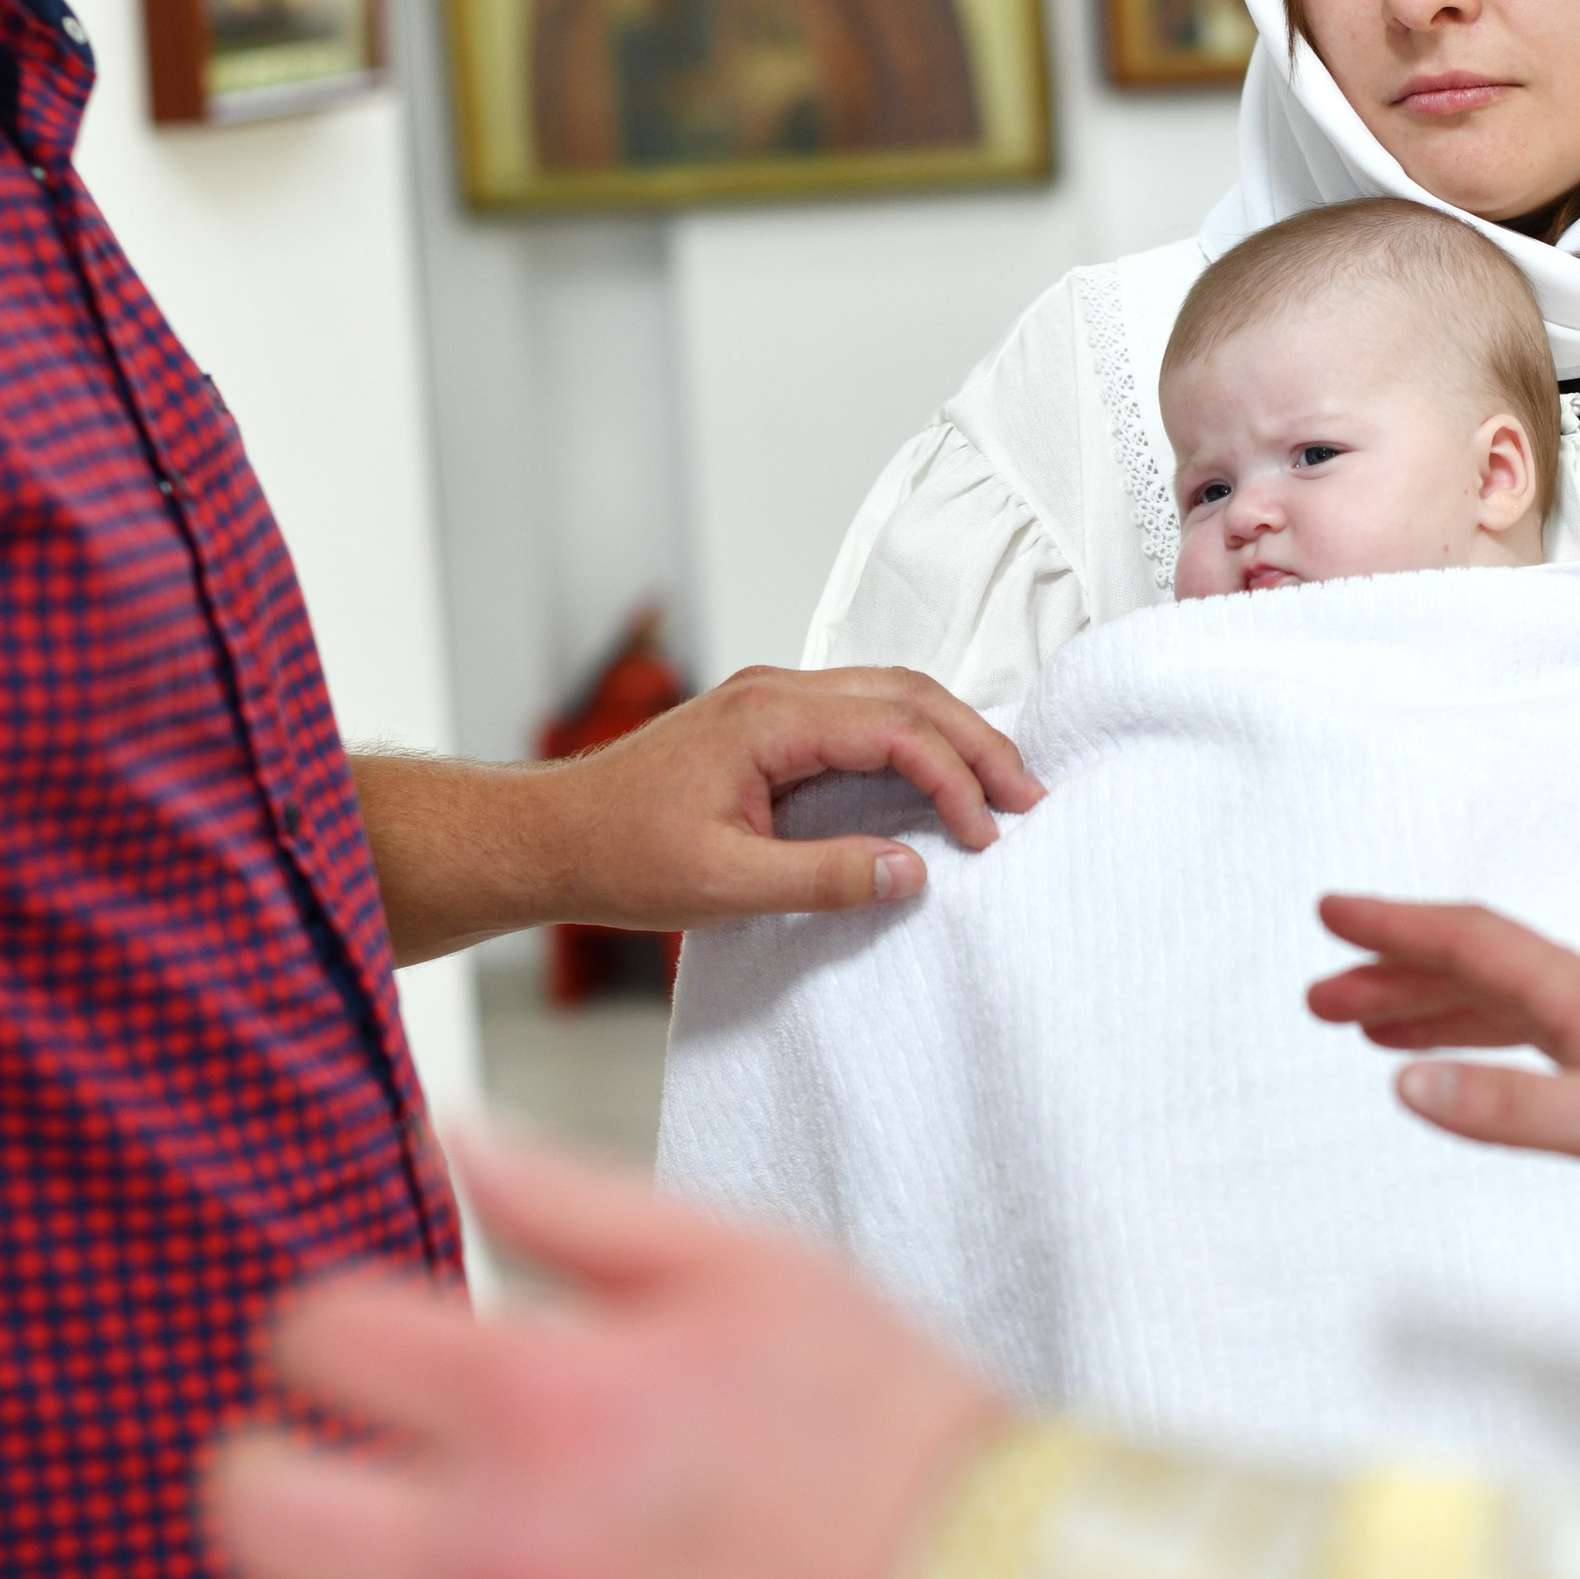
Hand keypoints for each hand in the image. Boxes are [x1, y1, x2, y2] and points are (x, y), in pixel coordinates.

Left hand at [213, 1127, 1012, 1578]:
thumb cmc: (907, 1454)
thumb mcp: (763, 1268)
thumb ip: (580, 1202)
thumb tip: (450, 1138)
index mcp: (547, 1399)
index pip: (314, 1337)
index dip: (335, 1328)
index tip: (379, 1350)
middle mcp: (500, 1554)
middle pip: (252, 1508)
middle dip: (272, 1464)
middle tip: (336, 1465)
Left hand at [353, 669, 1044, 965]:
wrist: (549, 837)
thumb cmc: (620, 856)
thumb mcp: (725, 886)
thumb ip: (824, 877)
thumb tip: (913, 872)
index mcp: (769, 718)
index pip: (896, 730)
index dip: (955, 780)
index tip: (986, 837)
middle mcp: (776, 692)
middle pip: (908, 695)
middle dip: (977, 744)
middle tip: (1030, 798)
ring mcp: (771, 702)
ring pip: (889, 697)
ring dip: (951, 738)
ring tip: (1000, 789)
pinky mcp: (768, 725)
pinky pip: (861, 718)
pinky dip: (913, 743)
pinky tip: (938, 782)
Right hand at [1307, 895, 1579, 1237]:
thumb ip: (1515, 1109)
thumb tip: (1410, 1086)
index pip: (1477, 942)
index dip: (1399, 926)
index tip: (1331, 912)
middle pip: (1483, 970)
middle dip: (1397, 974)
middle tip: (1322, 993)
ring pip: (1512, 1007)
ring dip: (1436, 1010)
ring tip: (1371, 1028)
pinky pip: (1546, 1043)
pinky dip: (1490, 1047)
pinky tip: (1483, 1074)